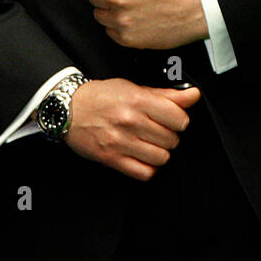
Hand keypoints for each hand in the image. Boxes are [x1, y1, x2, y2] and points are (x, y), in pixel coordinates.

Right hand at [63, 78, 200, 180]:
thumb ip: (166, 95)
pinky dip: (148, 168)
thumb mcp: (134, 88)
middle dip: (170, 136)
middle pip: (172, 139)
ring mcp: (120, 142)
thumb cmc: (101, 96)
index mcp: (138, 101)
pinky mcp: (111, 159)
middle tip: (160, 131)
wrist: (67, 109)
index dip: (180, 119)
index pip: (179, 118)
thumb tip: (194, 96)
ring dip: (161, 153)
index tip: (173, 119)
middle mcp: (130, 122)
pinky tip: (144, 158)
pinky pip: (143, 173)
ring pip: (161, 158)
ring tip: (152, 145)